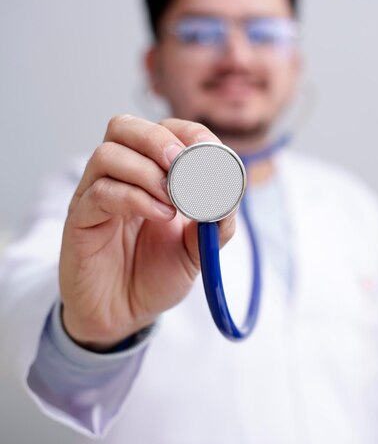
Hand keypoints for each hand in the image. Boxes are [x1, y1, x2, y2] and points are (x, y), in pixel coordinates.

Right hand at [59, 115, 235, 350]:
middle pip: (124, 127)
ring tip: (172, 201)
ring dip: (146, 171)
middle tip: (182, 164)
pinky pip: (100, 193)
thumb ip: (216, 220)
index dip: (187, 133)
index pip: (162, 130)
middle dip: (158, 140)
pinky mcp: (80, 219)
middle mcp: (118, 176)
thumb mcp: (198, 248)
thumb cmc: (155, 275)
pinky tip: (160, 216)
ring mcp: (94, 194)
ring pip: (108, 154)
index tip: (209, 153)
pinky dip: (135, 198)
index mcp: (149, 173)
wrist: (123, 317)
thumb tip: (230, 190)